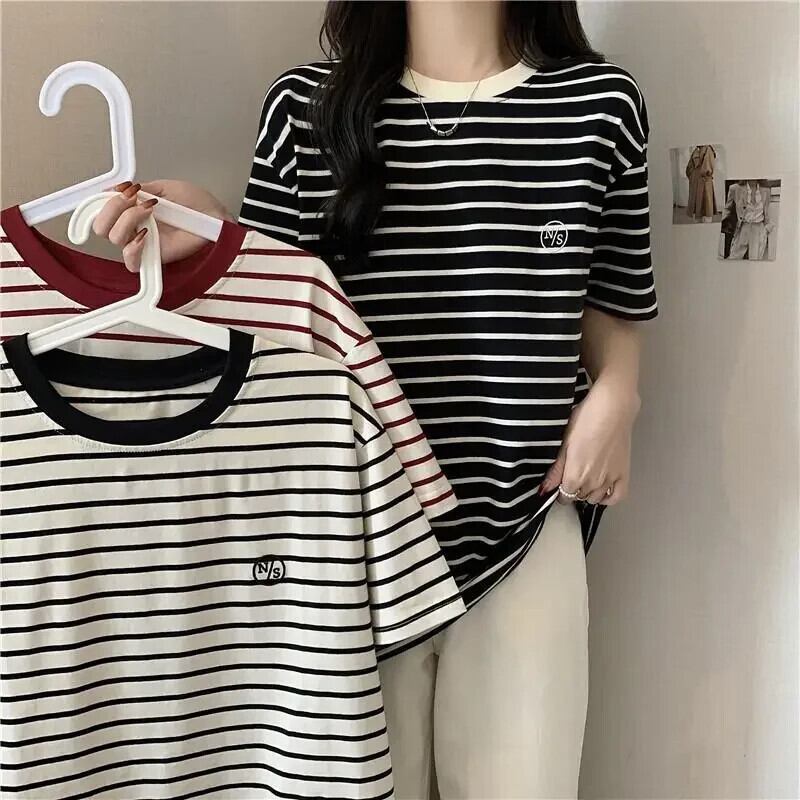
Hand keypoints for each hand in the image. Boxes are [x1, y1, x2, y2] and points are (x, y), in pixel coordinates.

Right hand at [94, 179, 233, 271]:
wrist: (214, 217)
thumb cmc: (196, 204)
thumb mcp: (163, 187)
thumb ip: (138, 189)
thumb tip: (114, 188)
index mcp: (133, 211)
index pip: (102, 211)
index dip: (98, 202)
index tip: (107, 192)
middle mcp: (134, 228)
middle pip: (102, 226)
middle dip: (111, 208)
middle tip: (130, 198)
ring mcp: (142, 244)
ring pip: (114, 237)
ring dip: (128, 219)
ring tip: (149, 210)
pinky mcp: (153, 257)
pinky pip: (131, 261)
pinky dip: (133, 246)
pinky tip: (145, 234)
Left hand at [539, 377, 640, 505]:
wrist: (613, 408)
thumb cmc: (586, 420)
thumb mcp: (564, 442)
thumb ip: (555, 469)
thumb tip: (545, 488)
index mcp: (575, 475)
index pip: (564, 496)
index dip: (560, 491)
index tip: (560, 483)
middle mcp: (593, 482)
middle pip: (579, 497)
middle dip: (573, 489)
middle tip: (572, 475)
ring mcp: (610, 479)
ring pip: (595, 498)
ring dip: (588, 492)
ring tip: (586, 478)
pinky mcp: (624, 473)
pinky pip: (617, 496)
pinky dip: (609, 498)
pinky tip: (603, 491)